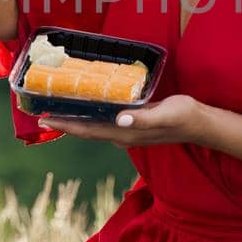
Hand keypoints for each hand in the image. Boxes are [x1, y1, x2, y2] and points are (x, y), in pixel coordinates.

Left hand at [38, 95, 206, 148]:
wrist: (200, 123)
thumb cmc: (184, 116)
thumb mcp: (166, 113)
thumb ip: (143, 118)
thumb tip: (120, 120)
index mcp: (125, 133)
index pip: (88, 131)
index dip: (66, 126)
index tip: (45, 121)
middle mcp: (121, 135)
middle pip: (86, 130)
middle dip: (64, 123)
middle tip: (41, 115)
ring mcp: (126, 131)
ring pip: (93, 127)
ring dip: (75, 120)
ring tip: (57, 110)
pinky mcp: (131, 124)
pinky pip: (103, 121)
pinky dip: (90, 115)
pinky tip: (85, 106)